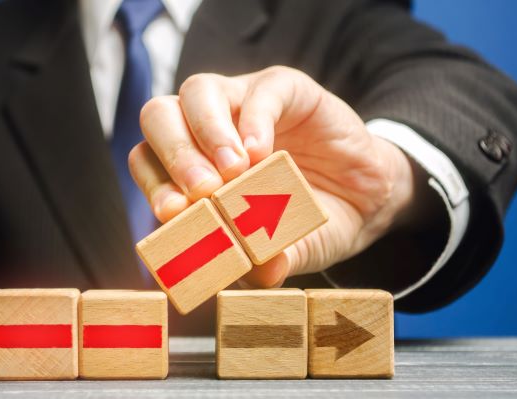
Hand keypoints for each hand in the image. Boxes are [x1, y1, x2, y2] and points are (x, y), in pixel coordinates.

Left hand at [129, 66, 415, 287]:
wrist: (366, 198)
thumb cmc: (308, 220)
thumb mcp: (286, 249)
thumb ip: (269, 259)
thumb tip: (260, 271)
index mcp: (192, 166)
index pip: (149, 163)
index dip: (154, 185)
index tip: (171, 214)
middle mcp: (208, 128)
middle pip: (160, 117)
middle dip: (174, 155)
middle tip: (200, 193)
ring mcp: (243, 103)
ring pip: (199, 91)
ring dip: (208, 134)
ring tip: (233, 175)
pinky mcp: (284, 89)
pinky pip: (260, 92)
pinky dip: (255, 121)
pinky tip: (263, 154)